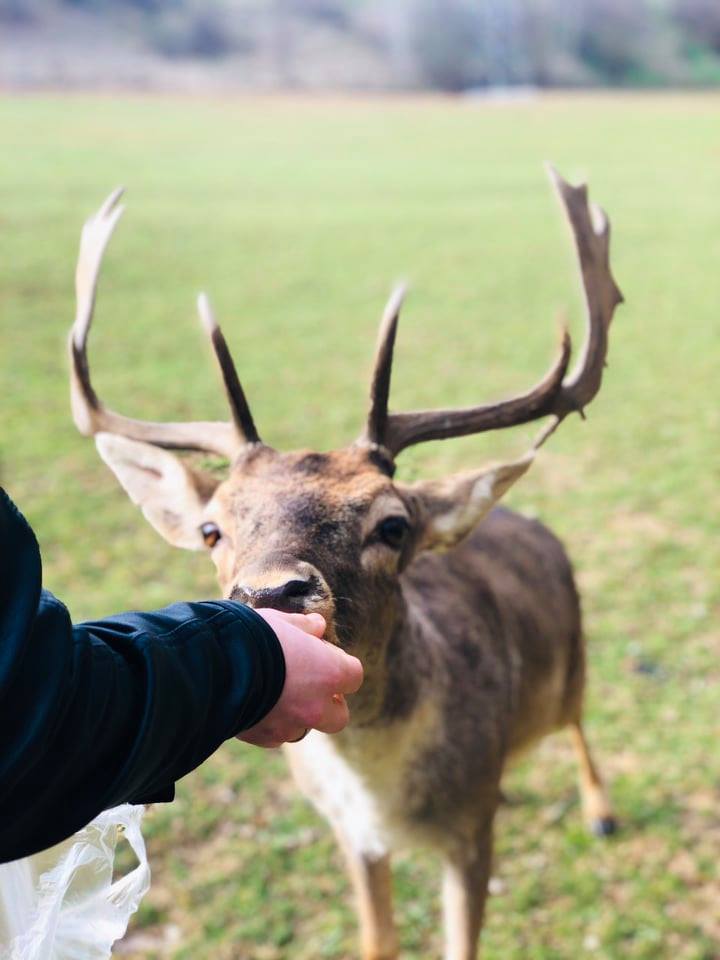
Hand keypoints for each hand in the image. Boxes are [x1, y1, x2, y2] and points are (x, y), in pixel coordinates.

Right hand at [238, 610, 362, 747]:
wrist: (212, 666)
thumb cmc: (252, 636)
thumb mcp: (279, 621)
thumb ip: (303, 626)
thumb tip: (317, 626)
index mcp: (328, 673)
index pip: (354, 675)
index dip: (339, 664)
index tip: (322, 654)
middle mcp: (315, 706)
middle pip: (338, 716)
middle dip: (329, 703)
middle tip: (311, 685)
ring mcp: (289, 726)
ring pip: (303, 728)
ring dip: (297, 715)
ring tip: (275, 693)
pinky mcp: (263, 737)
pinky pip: (275, 736)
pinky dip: (271, 724)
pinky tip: (255, 705)